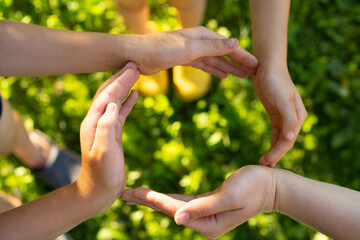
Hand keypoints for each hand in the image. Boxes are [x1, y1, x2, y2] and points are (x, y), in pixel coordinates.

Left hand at [76, 62, 138, 210]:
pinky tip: (135, 94)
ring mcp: (104, 126)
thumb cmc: (102, 174)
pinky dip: (127, 101)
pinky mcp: (113, 133)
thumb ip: (105, 127)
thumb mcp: (104, 152)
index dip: (119, 81)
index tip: (133, 68)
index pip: (107, 96)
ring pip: (115, 100)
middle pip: (108, 93)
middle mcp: (97, 121)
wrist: (99, 189)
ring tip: (135, 73)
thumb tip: (112, 104)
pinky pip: (121, 112)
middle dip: (120, 77)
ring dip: (124, 86)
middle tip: (134, 64)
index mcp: (93, 123)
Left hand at [121, 165, 275, 238]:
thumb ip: (204, 208)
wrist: (270, 185)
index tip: (132, 193)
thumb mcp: (230, 196)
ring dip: (153, 199)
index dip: (152, 200)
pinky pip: (183, 202)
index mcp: (208, 224)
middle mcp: (204, 223)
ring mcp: (205, 216)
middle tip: (123, 193)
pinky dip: (167, 198)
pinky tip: (156, 196)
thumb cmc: (253, 187)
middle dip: (146, 201)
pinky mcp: (207, 206)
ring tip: (134, 193)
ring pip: (173, 206)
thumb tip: (177, 219)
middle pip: (169, 210)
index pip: (174, 210)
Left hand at [131, 26, 258, 77]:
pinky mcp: (184, 60)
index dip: (244, 56)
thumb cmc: (162, 49)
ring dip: (229, 68)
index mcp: (203, 36)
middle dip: (240, 62)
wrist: (139, 55)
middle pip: (225, 53)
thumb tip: (235, 42)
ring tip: (243, 76)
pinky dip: (214, 70)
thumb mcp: (190, 48)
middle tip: (255, 73)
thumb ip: (213, 47)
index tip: (257, 66)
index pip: (229, 46)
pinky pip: (204, 66)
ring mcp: (192, 51)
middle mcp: (199, 41)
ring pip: (216, 60)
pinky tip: (223, 76)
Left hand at [253, 65, 306, 166]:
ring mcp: (284, 117)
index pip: (289, 139)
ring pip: (280, 139)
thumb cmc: (276, 82)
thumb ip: (289, 119)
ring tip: (264, 162)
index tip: (267, 162)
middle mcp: (293, 118)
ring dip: (273, 151)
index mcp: (298, 116)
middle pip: (285, 141)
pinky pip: (275, 132)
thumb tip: (291, 137)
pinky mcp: (275, 114)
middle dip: (275, 154)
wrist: (267, 67)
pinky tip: (267, 152)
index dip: (278, 152)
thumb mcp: (282, 100)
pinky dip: (272, 142)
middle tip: (263, 165)